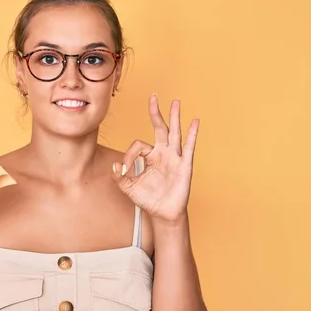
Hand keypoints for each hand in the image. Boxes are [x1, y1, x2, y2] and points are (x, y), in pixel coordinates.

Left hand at [112, 94, 198, 223]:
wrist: (163, 214)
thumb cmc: (148, 199)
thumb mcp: (128, 187)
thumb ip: (119, 177)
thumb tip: (115, 166)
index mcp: (150, 156)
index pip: (138, 145)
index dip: (129, 156)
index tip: (124, 171)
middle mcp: (163, 153)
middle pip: (159, 128)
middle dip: (156, 113)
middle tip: (153, 96)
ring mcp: (175, 158)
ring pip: (174, 134)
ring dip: (175, 117)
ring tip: (176, 102)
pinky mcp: (184, 166)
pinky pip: (189, 148)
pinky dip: (192, 135)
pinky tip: (195, 122)